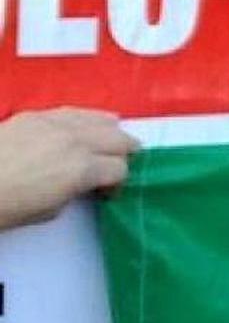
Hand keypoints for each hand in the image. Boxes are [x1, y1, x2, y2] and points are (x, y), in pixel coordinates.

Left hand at [0, 108, 137, 231]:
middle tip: (115, 167)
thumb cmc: (5, 206)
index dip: (117, 184)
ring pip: (101, 119)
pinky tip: (89, 123)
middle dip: (124, 154)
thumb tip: (79, 184)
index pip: (120, 170)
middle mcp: (75, 141)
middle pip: (119, 140)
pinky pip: (73, 112)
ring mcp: (55, 124)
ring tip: (111, 142)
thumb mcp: (48, 211)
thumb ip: (73, 191)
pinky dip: (87, 118)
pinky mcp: (35, 116)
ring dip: (111, 132)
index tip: (106, 193)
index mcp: (82, 169)